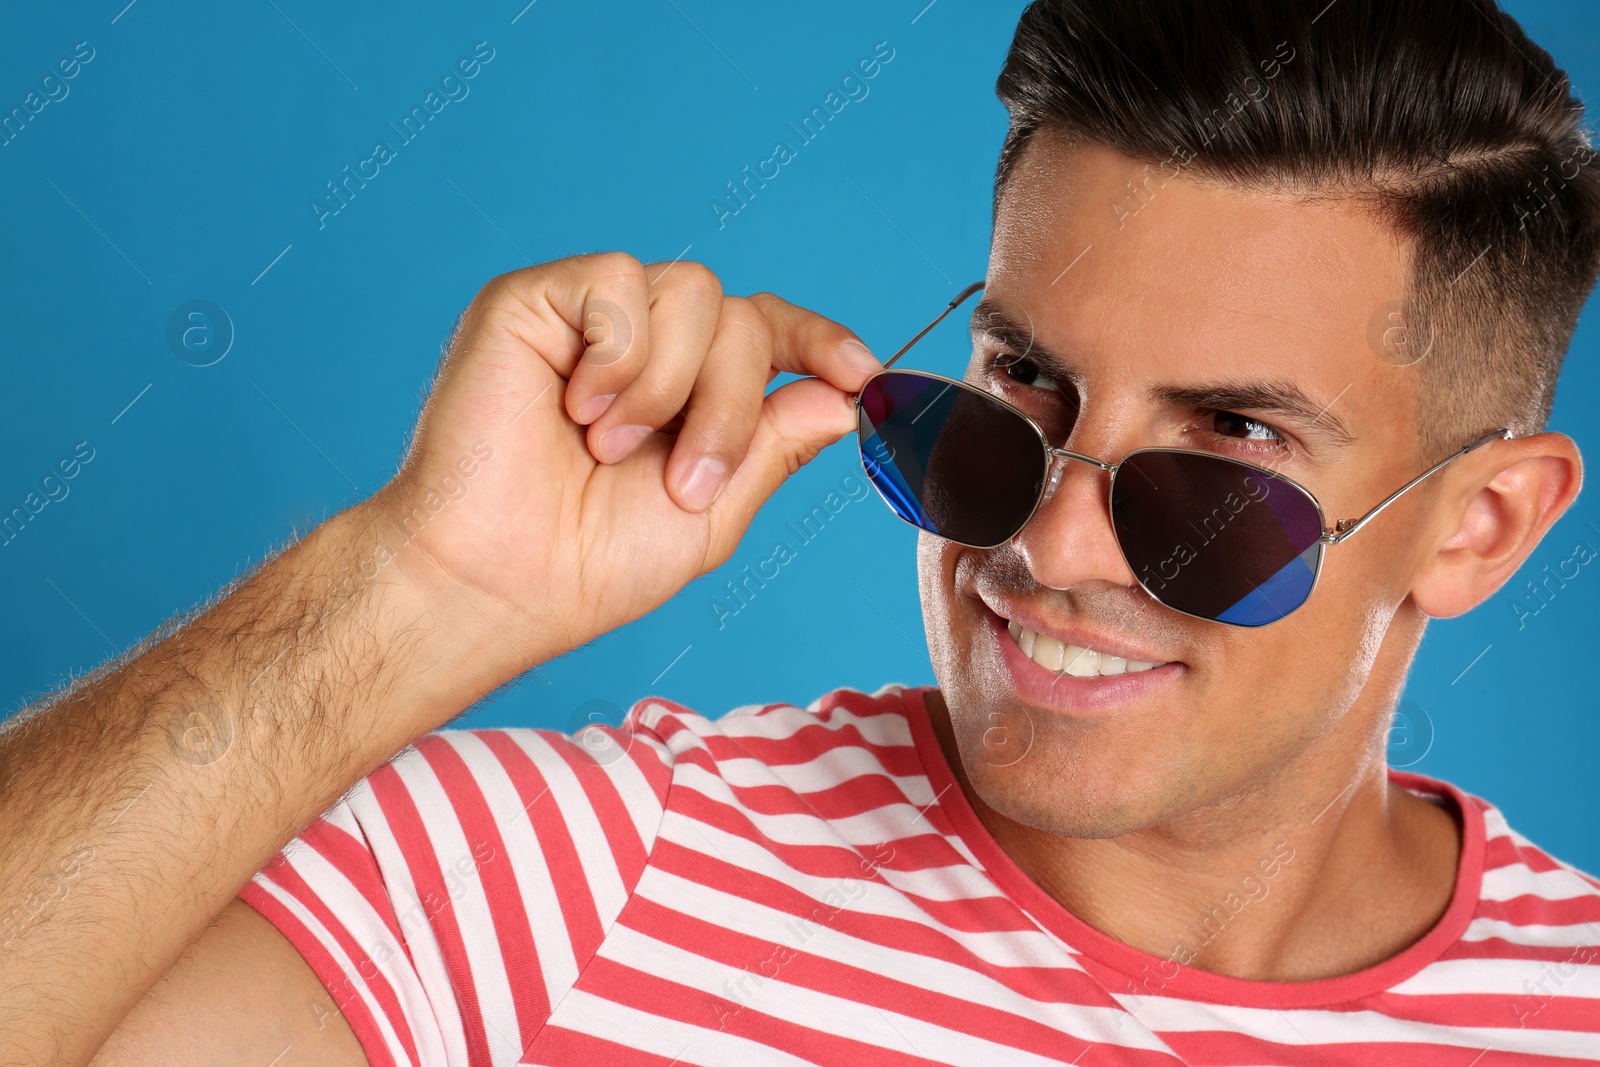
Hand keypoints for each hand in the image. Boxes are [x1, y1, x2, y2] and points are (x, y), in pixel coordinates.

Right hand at [365, 251, 881, 677]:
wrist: (502, 579)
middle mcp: (644, 345)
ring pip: (693, 290)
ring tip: (609, 447)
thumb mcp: (713, 511)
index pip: (767, 331)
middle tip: (681, 480)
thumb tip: (842, 396)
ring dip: (670, 386)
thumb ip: (773, 444)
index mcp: (687, 389)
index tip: (863, 372)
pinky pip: (621, 282)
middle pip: (741, 316)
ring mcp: (591, 318)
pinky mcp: (537, 299)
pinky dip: (618, 356)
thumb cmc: (590, 560)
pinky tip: (576, 408)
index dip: (819, 341)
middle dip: (728, 404)